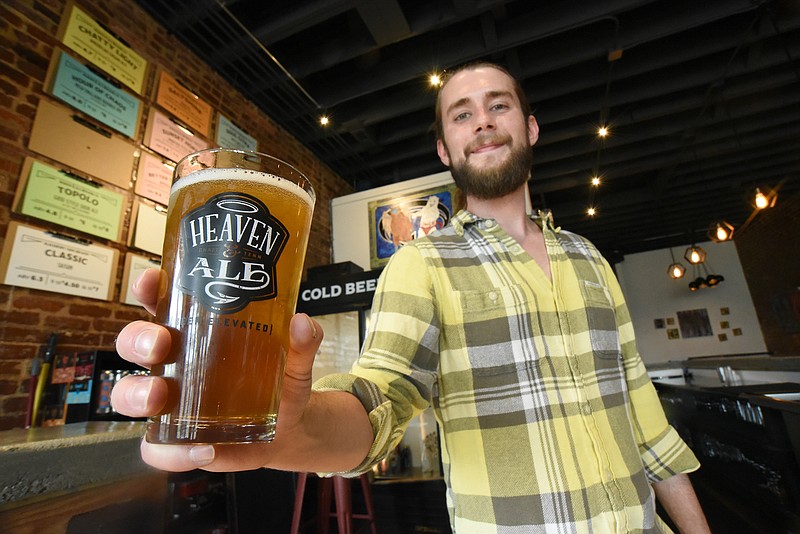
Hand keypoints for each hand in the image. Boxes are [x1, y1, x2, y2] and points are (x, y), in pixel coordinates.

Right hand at [112, 269, 323, 471]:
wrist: (288, 429)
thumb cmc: (279, 381)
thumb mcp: (294, 361)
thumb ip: (302, 343)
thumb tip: (303, 323)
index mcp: (196, 331)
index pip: (163, 302)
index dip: (149, 288)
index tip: (150, 281)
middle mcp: (175, 363)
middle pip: (134, 343)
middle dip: (138, 340)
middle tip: (160, 345)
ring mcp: (171, 402)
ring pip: (129, 393)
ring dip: (136, 393)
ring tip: (160, 397)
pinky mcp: (178, 438)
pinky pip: (157, 448)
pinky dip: (173, 453)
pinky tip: (204, 450)